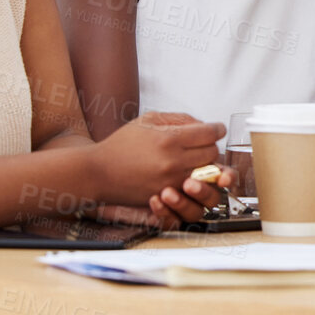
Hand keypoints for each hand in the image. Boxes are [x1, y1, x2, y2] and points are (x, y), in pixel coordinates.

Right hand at [91, 111, 226, 227]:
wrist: (98, 173)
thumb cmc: (122, 144)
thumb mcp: (148, 120)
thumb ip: (179, 118)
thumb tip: (203, 124)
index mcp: (170, 139)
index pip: (210, 133)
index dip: (216, 129)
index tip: (216, 129)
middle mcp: (173, 161)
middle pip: (212, 153)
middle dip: (210, 146)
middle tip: (202, 143)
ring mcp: (171, 181)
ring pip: (207, 173)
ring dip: (205, 165)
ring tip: (195, 159)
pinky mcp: (167, 195)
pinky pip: (194, 188)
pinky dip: (195, 180)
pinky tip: (186, 172)